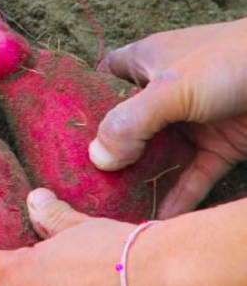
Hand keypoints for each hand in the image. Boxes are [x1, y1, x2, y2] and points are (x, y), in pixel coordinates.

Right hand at [90, 18, 246, 217]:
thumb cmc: (232, 63)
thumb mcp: (171, 89)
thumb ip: (129, 123)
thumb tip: (97, 159)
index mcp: (147, 63)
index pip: (102, 79)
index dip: (80, 102)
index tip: (57, 133)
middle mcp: (165, 94)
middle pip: (126, 127)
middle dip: (106, 155)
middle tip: (78, 185)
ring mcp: (193, 122)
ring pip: (157, 156)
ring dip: (140, 180)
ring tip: (110, 209)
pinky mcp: (221, 147)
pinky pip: (192, 177)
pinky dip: (178, 198)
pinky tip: (157, 222)